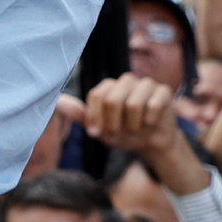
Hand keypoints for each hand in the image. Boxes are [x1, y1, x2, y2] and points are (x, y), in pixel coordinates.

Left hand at [80, 75, 200, 188]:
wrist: (151, 140)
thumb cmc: (123, 132)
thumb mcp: (100, 128)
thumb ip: (81, 115)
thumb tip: (58, 101)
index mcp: (108, 86)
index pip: (96, 96)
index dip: (96, 118)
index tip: (98, 133)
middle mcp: (126, 80)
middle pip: (113, 100)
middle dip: (115, 125)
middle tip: (119, 133)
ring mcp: (146, 84)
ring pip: (134, 104)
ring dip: (133, 126)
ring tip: (135, 129)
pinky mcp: (163, 91)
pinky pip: (154, 106)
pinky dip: (150, 122)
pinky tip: (150, 123)